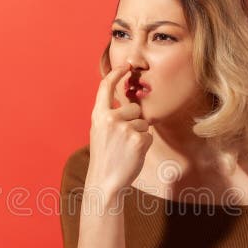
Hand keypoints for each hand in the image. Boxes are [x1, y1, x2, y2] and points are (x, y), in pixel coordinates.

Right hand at [86, 61, 152, 199]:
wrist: (105, 182)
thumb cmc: (105, 157)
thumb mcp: (100, 132)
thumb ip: (110, 115)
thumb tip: (128, 102)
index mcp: (98, 115)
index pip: (106, 87)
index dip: (117, 73)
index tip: (126, 65)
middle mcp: (111, 118)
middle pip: (134, 108)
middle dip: (133, 122)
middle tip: (122, 141)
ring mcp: (125, 129)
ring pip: (143, 123)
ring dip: (139, 135)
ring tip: (126, 149)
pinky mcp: (138, 139)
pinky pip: (149, 135)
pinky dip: (144, 146)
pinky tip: (132, 154)